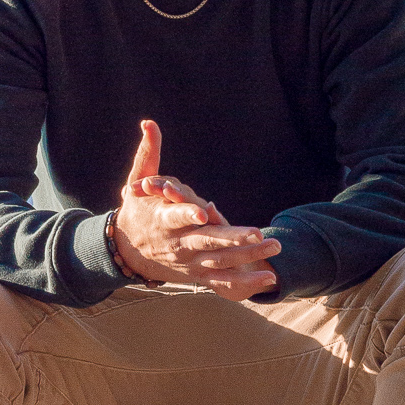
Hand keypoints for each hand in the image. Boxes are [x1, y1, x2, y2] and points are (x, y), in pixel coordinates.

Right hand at [112, 119, 280, 301]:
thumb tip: (149, 122)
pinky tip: (268, 278)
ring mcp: (189, 262)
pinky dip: (244, 283)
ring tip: (274, 247)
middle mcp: (178, 243)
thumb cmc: (137, 211)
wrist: (129, 253)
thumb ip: (148, 153)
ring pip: (221, 261)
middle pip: (207, 241)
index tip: (203, 212)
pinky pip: (222, 281)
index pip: (176, 216)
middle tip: (257, 233)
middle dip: (232, 238)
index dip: (188, 214)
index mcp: (163, 220)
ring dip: (248, 256)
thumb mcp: (137, 181)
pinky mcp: (197, 274)